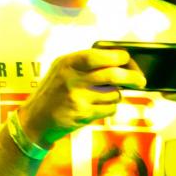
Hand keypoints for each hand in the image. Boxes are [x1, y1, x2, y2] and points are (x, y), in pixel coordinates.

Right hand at [19, 48, 145, 145]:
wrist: (35, 120)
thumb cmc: (51, 92)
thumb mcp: (61, 69)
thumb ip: (85, 62)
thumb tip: (119, 59)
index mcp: (68, 62)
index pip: (103, 55)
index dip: (121, 57)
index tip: (127, 61)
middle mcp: (73, 78)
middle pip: (115, 74)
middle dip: (134, 77)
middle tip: (140, 81)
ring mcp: (78, 97)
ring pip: (115, 93)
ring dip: (116, 95)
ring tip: (103, 96)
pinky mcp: (83, 114)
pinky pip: (110, 108)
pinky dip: (109, 107)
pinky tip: (97, 106)